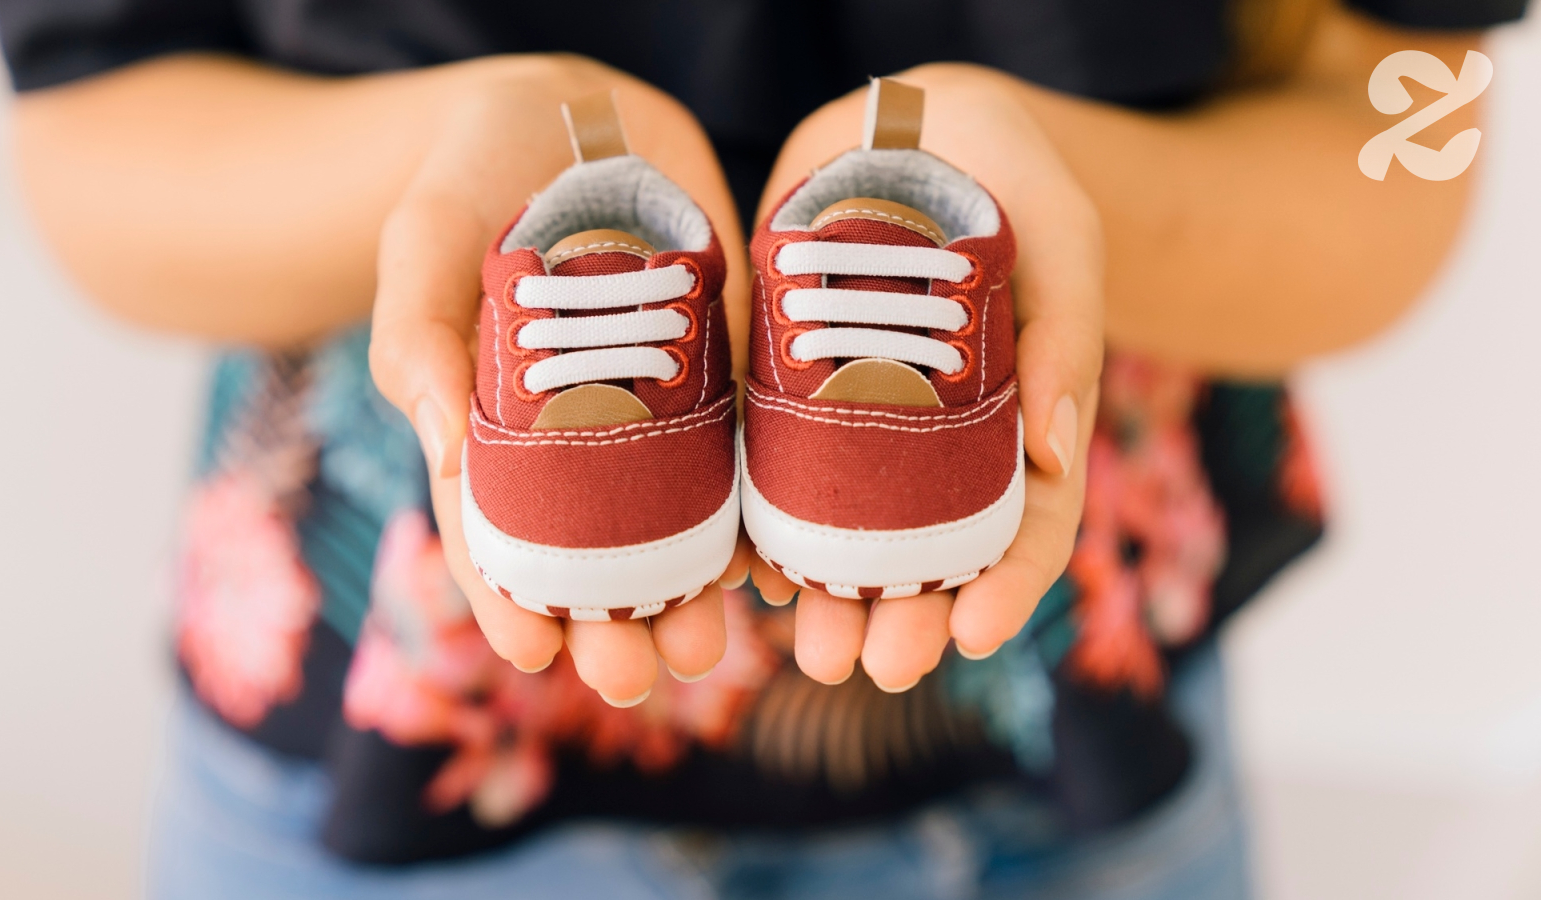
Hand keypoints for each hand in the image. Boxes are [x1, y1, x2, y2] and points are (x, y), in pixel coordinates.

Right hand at [369, 55, 751, 704]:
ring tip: (708, 645)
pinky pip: (738, 450)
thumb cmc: (466, 184)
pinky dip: (755, 510)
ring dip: (688, 590)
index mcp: (485, 426)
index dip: (507, 597)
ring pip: (671, 520)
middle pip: (589, 551)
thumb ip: (419, 342)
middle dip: (610, 621)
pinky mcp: (718, 365)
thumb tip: (441, 452)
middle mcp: (570, 434)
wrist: (566, 115)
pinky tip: (772, 562)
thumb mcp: (421, 248)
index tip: (531, 656)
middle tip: (635, 677)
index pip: (492, 531)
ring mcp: (648, 404)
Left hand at [750, 64, 1103, 690]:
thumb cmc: (1011, 179)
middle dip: (907, 616)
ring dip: (831, 597)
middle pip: (930, 551)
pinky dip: (763, 524)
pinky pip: (777, 472)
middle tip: (877, 668)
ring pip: (850, 531)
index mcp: (1020, 420)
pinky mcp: (795, 388)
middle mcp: (941, 440)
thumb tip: (1060, 462)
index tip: (973, 636)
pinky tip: (746, 569)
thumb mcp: (1061, 242)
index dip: (1007, 586)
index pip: (1025, 523)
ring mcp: (866, 419)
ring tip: (809, 648)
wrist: (912, 127)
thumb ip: (1066, 339)